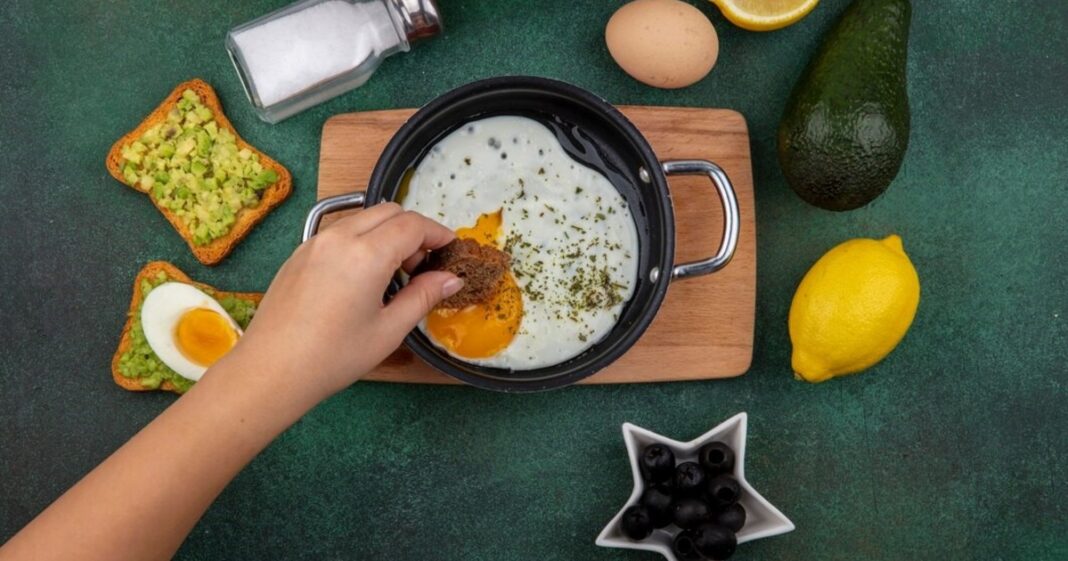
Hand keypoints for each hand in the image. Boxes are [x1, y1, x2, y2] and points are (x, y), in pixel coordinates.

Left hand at [220, 203, 461, 400]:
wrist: (271, 370)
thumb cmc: (332, 357)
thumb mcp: (388, 330)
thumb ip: (423, 297)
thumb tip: (451, 279)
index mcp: (367, 254)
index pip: (413, 225)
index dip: (438, 233)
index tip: (451, 250)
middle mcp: (340, 237)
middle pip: (390, 211)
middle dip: (413, 231)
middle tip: (422, 267)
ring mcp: (315, 241)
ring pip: (364, 217)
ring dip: (387, 233)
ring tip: (393, 274)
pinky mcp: (300, 252)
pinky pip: (340, 230)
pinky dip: (362, 240)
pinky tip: (362, 277)